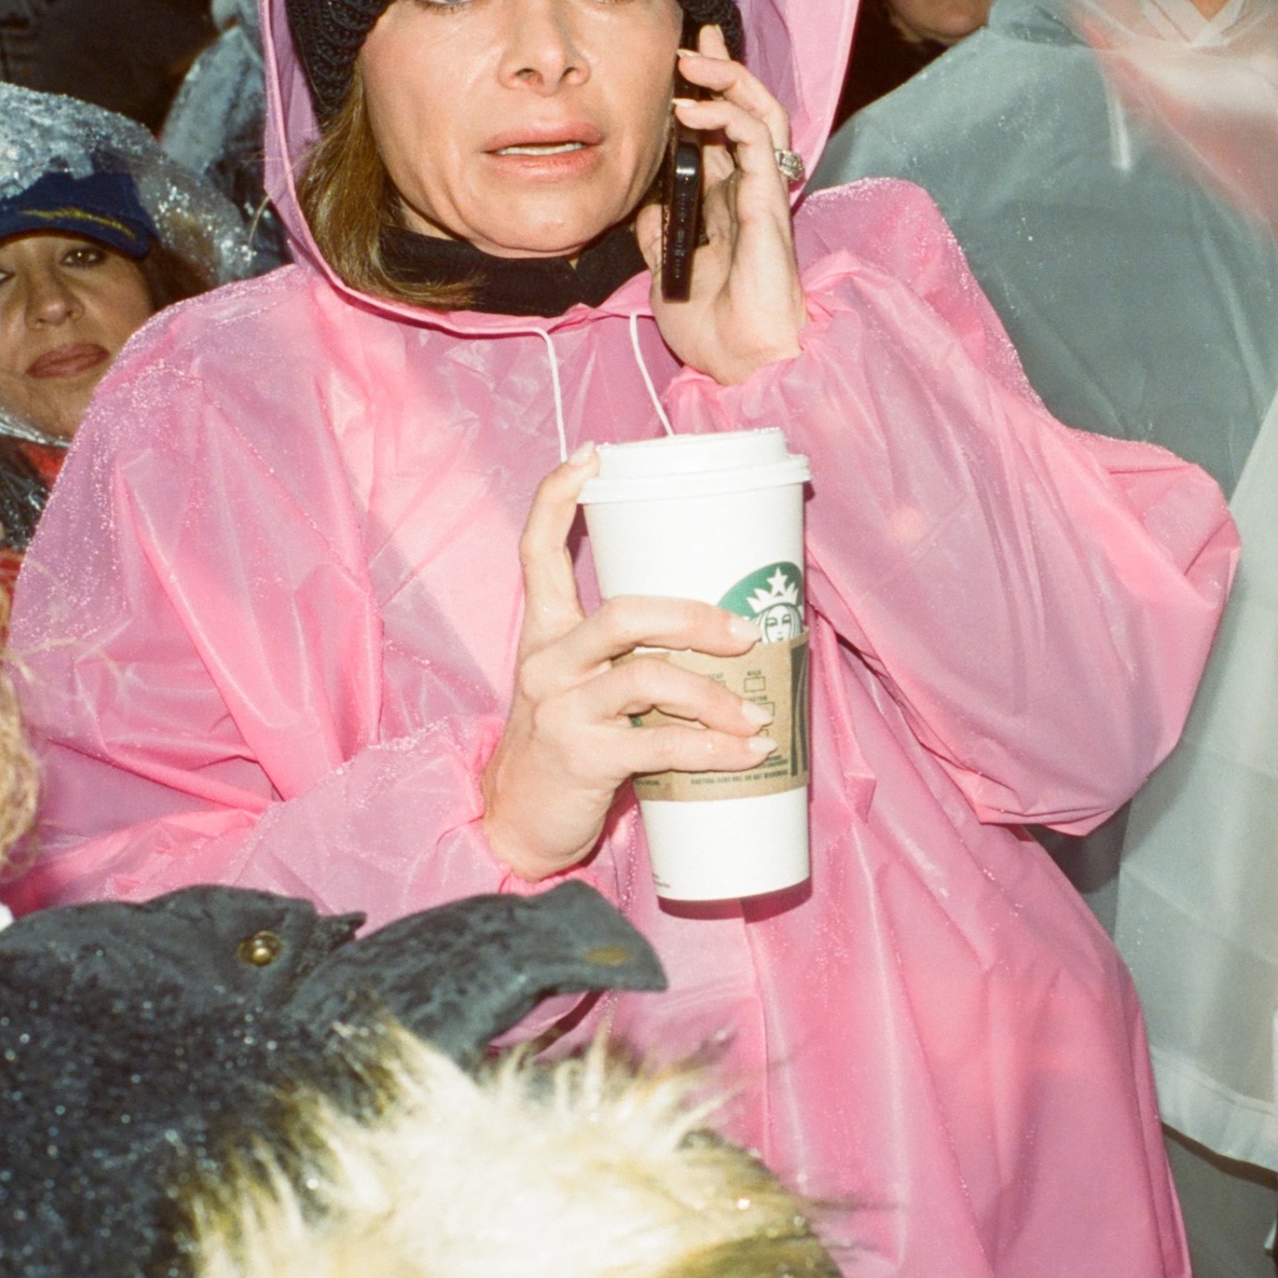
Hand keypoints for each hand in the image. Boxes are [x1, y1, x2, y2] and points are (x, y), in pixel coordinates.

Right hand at [479, 447, 778, 879]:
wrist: (518, 821)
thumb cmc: (569, 744)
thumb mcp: (584, 685)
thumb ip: (632, 653)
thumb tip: (727, 628)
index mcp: (545, 634)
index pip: (537, 550)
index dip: (558, 496)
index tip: (594, 456)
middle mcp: (548, 662)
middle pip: (623, 613)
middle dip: (694, 616)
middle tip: (746, 630)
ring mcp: (562, 709)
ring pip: (648, 677)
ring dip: (715, 694)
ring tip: (758, 710)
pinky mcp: (583, 757)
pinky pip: (661, 744)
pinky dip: (715, 748)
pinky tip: (752, 749)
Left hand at [640, 22, 806, 384]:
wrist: (740, 361)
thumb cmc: (713, 329)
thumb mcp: (666, 273)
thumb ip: (661, 235)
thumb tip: (645, 203)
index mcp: (726, 205)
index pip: (721, 133)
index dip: (706, 93)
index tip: (682, 59)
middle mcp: (747, 191)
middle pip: (747, 111)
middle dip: (724, 67)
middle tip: (696, 35)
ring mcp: (760, 193)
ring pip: (761, 113)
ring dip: (729, 79)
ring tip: (694, 59)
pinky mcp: (767, 201)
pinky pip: (756, 139)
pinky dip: (725, 115)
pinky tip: (690, 109)